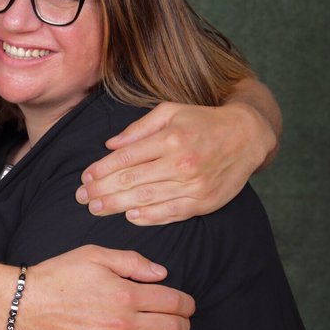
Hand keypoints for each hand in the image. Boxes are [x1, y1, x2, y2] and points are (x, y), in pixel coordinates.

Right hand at [15, 245, 193, 329]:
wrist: (24, 306)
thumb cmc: (58, 277)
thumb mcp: (94, 255)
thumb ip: (132, 262)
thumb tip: (162, 273)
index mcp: (127, 294)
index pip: (174, 302)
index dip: (187, 303)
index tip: (187, 305)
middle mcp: (125, 323)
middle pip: (173, 328)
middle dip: (182, 323)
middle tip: (180, 322)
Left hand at [76, 100, 276, 224]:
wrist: (247, 136)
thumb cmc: (203, 121)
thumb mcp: (171, 111)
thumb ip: (139, 128)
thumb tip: (109, 144)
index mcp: (170, 138)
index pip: (126, 158)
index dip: (101, 170)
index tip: (84, 177)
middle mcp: (180, 162)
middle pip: (131, 181)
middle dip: (102, 191)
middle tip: (82, 197)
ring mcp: (193, 184)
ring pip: (147, 199)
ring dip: (117, 206)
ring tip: (96, 209)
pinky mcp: (204, 201)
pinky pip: (170, 213)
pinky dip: (149, 217)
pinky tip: (130, 218)